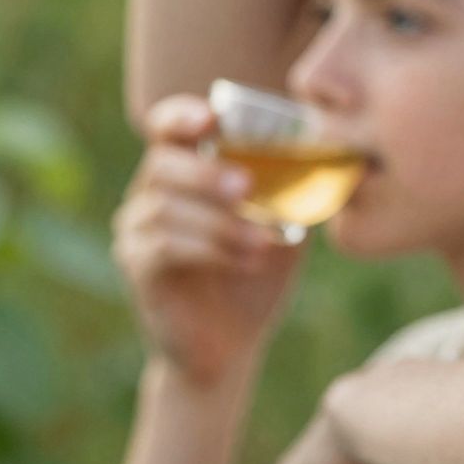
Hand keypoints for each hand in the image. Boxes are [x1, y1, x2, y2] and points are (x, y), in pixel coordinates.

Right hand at [113, 93, 301, 386]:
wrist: (230, 348)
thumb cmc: (255, 278)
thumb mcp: (280, 228)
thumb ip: (291, 192)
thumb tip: (327, 157)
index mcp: (182, 172)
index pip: (166, 127)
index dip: (183, 115)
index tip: (213, 119)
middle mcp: (149, 194)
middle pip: (161, 163)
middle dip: (205, 172)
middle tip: (246, 186)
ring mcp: (136, 231)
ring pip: (164, 208)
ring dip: (218, 221)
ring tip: (261, 240)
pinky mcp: (137, 268)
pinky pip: (162, 246)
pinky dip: (207, 248)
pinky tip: (244, 260)